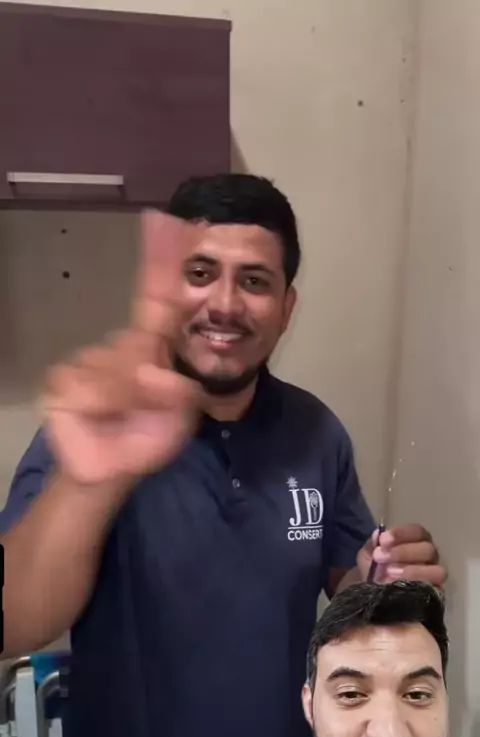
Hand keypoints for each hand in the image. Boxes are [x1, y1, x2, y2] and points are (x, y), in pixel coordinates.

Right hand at [42, 211, 202, 484]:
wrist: (112, 469)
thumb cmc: (147, 436)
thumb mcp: (180, 417)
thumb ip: (179, 393)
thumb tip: (153, 371)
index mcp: (151, 349)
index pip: (159, 299)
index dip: (164, 261)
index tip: (172, 222)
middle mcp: (121, 347)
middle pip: (138, 343)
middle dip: (149, 378)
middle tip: (151, 402)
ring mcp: (89, 360)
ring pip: (114, 367)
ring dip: (127, 397)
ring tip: (125, 418)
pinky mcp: (63, 380)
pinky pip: (86, 383)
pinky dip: (101, 404)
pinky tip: (100, 416)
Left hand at [357, 524, 446, 587]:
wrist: (372, 595)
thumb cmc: (374, 569)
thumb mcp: (369, 555)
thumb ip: (373, 545)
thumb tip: (378, 535)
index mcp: (416, 541)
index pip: (417, 531)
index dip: (401, 534)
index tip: (383, 540)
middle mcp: (430, 557)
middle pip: (428, 549)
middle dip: (403, 552)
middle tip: (380, 558)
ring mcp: (435, 577)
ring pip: (437, 571)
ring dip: (413, 571)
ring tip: (390, 574)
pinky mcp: (436, 595)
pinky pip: (435, 591)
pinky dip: (417, 587)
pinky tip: (398, 587)